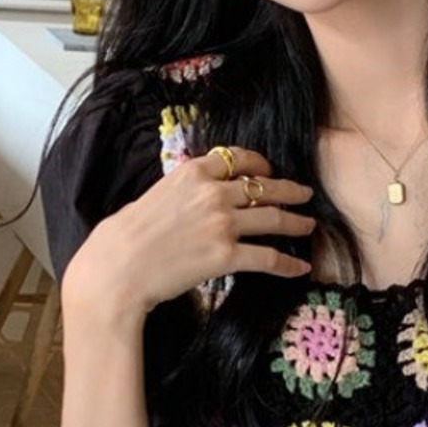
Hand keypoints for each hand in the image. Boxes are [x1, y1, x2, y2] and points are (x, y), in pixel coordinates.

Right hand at [62, 147, 314, 323]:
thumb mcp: (156, 194)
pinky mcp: (227, 255)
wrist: (118, 267)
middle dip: (289, 190)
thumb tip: (200, 194)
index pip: (239, 159)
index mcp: (194, 171)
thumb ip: (185, 190)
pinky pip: (268, 258)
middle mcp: (213, 192)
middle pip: (264, 187)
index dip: (261, 165)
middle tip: (305, 194)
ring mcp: (222, 223)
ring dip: (296, 222)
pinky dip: (288, 263)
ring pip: (273, 219)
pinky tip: (300, 267)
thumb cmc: (127, 234)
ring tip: (308, 225)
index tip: (270, 171)